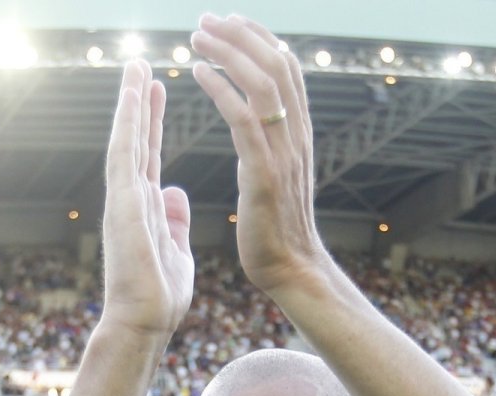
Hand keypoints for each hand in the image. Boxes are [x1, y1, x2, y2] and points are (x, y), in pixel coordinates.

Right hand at [98, 60, 194, 336]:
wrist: (144, 324)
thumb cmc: (159, 298)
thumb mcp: (176, 251)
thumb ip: (174, 220)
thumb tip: (174, 193)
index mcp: (145, 208)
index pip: (150, 156)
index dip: (154, 125)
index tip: (157, 94)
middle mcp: (130, 198)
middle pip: (136, 140)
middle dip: (140, 103)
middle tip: (142, 65)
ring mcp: (123, 199)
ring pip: (126, 139)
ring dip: (130, 102)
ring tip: (135, 65)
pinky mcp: (123, 203)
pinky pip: (125, 153)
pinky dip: (128, 122)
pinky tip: (132, 95)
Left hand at [190, 15, 327, 295]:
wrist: (291, 270)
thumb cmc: (277, 229)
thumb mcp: (278, 175)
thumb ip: (270, 145)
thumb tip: (256, 124)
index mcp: (298, 134)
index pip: (286, 69)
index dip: (260, 38)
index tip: (231, 22)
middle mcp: (295, 136)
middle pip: (276, 65)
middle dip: (240, 35)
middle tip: (206, 20)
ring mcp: (282, 154)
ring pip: (261, 83)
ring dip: (227, 53)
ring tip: (197, 38)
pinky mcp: (263, 174)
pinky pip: (242, 119)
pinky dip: (220, 88)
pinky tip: (196, 72)